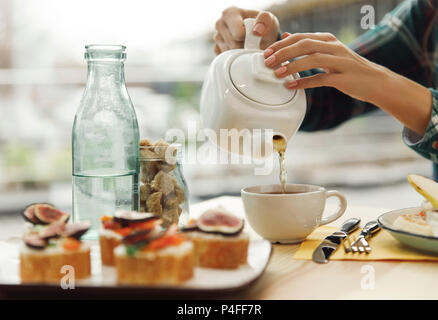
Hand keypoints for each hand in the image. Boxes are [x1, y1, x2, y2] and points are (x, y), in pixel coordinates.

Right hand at [214, 6, 278, 53]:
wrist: (260, 36)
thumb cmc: (264, 27)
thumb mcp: (269, 20)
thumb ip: (265, 21)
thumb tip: (257, 31)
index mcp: (230, 13)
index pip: (238, 34)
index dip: (249, 38)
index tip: (255, 35)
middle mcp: (220, 24)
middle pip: (234, 45)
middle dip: (246, 47)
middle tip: (253, 42)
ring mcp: (217, 37)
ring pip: (230, 54)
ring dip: (242, 53)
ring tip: (248, 45)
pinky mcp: (216, 49)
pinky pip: (226, 59)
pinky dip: (235, 58)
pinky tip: (241, 49)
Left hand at [264, 32, 431, 135]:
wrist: (375, 81)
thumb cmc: (347, 68)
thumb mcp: (328, 51)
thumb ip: (308, 44)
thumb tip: (286, 36)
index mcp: (328, 40)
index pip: (301, 37)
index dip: (282, 45)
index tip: (267, 52)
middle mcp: (334, 47)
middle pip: (304, 45)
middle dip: (284, 53)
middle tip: (268, 62)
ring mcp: (340, 62)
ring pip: (312, 59)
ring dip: (292, 66)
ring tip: (277, 73)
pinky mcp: (342, 78)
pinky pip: (320, 79)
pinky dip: (304, 82)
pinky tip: (291, 86)